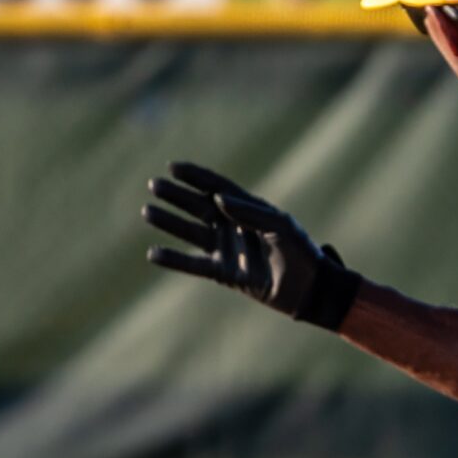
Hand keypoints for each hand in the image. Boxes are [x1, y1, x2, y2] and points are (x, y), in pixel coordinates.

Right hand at [141, 161, 361, 329]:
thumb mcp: (280, 227)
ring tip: (148, 211)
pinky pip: (194, 264)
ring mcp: (227, 249)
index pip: (217, 187)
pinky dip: (174, 260)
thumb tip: (218, 198)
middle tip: (155, 185)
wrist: (310, 290)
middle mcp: (233, 226)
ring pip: (191, 232)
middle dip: (176, 195)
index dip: (196, 176)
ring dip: (169, 222)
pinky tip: (154, 253)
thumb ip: (250, 211)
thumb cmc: (301, 252)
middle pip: (198, 206)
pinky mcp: (224, 273)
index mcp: (248, 209)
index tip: (173, 167)